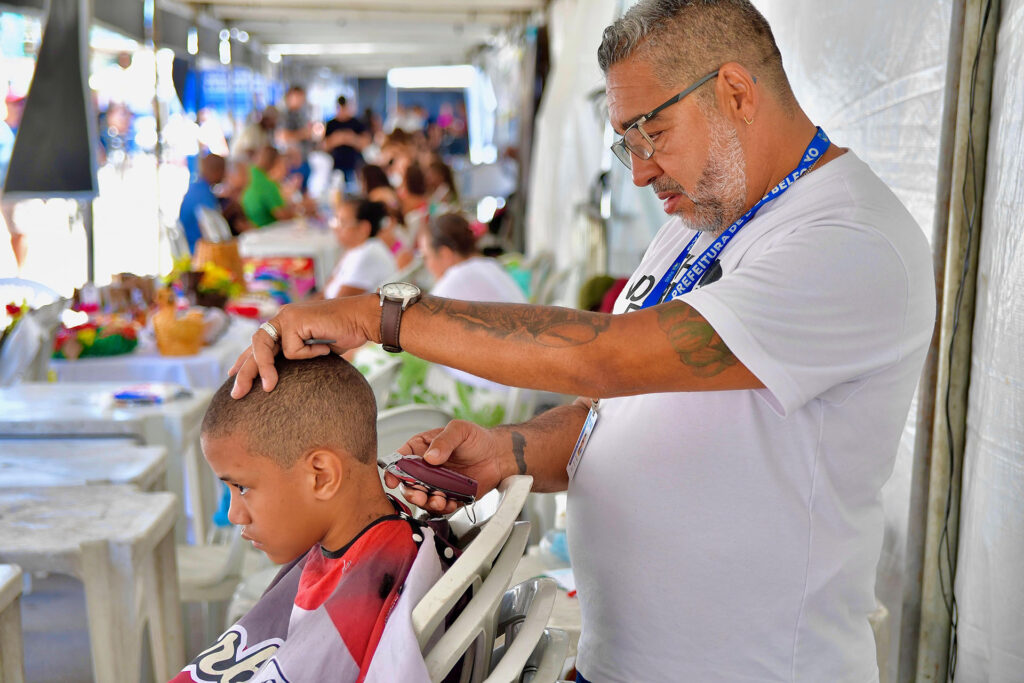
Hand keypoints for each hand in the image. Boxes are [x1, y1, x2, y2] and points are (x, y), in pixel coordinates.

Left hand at [229, 294, 378, 396]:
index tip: (233, 376)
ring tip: (268, 388)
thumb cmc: (345, 334)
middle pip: (255, 346)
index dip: (245, 360)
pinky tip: (324, 347)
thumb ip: (298, 355)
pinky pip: (292, 350)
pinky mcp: (294, 319)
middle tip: (236, 394)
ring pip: (264, 348)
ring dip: (266, 369)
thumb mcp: (316, 349)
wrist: (363, 320)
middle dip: (244, 372)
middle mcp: (283, 319)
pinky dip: (309, 354)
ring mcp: (287, 317)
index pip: (259, 344)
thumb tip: (282, 378)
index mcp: (285, 325)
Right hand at [387, 420, 512, 514]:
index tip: (393, 479)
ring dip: (426, 502)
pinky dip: (442, 508)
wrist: (498, 455)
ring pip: (422, 497)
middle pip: (408, 483)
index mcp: (422, 448)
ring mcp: (436, 483)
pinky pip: (440, 506)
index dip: (393, 470)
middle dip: (411, 491)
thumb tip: (430, 456)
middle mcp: (426, 468)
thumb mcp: (459, 430)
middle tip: (419, 493)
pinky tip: (448, 503)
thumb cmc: (477, 438)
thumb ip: (444, 441)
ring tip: (438, 499)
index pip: (400, 459)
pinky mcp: (449, 496)